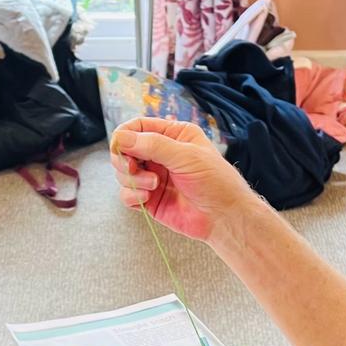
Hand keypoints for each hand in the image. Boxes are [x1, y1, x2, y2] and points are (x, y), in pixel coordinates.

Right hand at [110, 118, 259, 243]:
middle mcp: (161, 154)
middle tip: (133, 168)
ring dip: (133, 180)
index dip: (124, 136)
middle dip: (125, 160)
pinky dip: (132, 196)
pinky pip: (127, 194)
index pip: (138, 127)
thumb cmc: (215, 181)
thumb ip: (152, 145)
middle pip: (125, 150)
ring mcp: (154, 177)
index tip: (121, 147)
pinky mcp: (150, 199)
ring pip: (124, 173)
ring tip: (153, 187)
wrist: (224, 218)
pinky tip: (147, 199)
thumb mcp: (186, 156)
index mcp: (173, 135)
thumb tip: (120, 137)